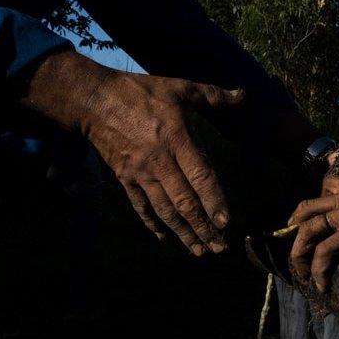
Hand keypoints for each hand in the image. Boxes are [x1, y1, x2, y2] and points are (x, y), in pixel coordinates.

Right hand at [24, 51, 242, 254]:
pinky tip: (163, 238)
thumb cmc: (142, 92)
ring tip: (199, 251)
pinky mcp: (124, 178)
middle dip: (203, 228)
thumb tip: (243, 95)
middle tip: (220, 248)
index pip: (201, 176)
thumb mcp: (180, 87)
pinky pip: (140, 206)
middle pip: (184, 202)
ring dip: (182, 233)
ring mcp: (140, 172)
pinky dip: (152, 223)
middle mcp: (159, 161)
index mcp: (177, 139)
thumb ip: (213, 96)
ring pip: (164, 210)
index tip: (226, 223)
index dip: (214, 201)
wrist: (94, 100)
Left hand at [288, 168, 338, 291]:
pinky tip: (321, 283)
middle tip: (294, 242)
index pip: (331, 186)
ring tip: (302, 272)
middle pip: (308, 208)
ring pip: (307, 232)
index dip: (319, 200)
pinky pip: (324, 253)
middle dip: (295, 225)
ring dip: (300, 253)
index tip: (313, 213)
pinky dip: (318, 269)